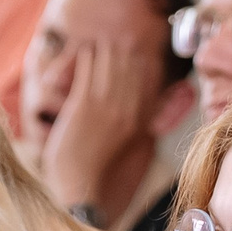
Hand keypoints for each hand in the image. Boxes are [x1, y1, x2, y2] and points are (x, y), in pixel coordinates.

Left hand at [43, 38, 164, 209]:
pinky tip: (84, 51)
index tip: (136, 52)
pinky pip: (87, 69)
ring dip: (104, 50)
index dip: (142, 62)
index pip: (149, 79)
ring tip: (100, 42)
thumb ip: (141, 128)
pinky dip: (85, 58)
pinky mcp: (83, 105)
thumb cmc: (103, 176)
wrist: (82, 190)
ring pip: (109, 63)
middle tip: (117, 40)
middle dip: (123, 51)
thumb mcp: (133, 149)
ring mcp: (106, 106)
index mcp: (143, 121)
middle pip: (131, 66)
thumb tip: (146, 117)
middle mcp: (128, 110)